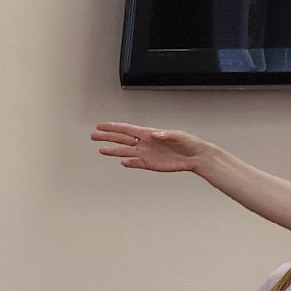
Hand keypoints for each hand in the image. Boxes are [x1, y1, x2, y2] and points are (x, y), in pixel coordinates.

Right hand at [92, 122, 211, 172]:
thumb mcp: (179, 136)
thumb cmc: (189, 143)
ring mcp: (146, 154)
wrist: (196, 157)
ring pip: (125, 151)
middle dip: (107, 137)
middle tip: (94, 136)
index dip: (113, 127)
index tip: (101, 126)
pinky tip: (121, 162)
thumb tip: (153, 135)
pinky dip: (128, 163)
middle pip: (122, 139)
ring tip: (101, 150)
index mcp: (149, 133)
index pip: (127, 130)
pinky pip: (136, 163)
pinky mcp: (150, 164)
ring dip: (113, 151)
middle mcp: (145, 143)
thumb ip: (165, 134)